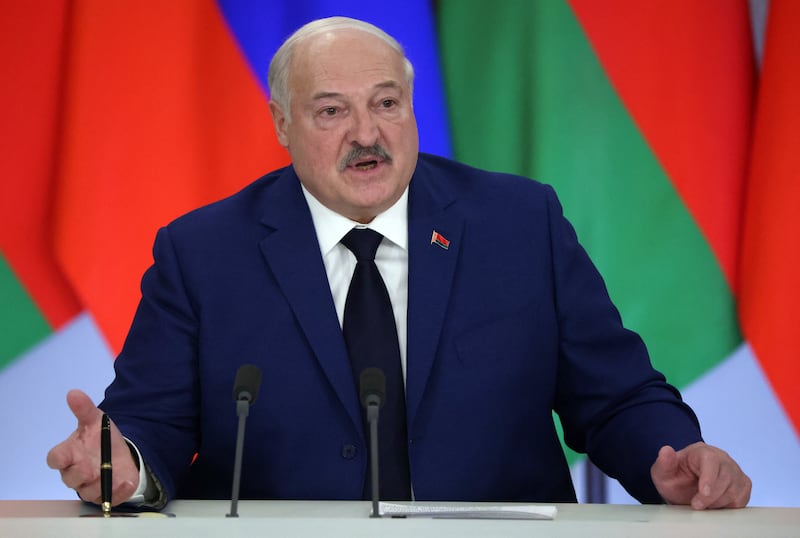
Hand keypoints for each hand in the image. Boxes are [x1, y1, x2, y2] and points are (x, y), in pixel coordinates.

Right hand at [46, 389, 139, 505]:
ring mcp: (88, 486)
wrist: (122, 452)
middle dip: (82, 472)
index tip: (70, 454)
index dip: (60, 459)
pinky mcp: (105, 496)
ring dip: (101, 482)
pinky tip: (126, 481)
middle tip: (93, 466)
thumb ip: (84, 409)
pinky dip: (118, 491)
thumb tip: (74, 393)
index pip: (55, 459)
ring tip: (113, 471)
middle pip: (70, 478)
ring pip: (88, 491)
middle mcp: (74, 473)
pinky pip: (108, 499)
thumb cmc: (102, 437)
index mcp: (68, 455)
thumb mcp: (96, 420)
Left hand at [650, 442, 750, 508]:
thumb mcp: (662, 473)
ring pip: (735, 490)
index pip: (711, 460)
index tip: (703, 493)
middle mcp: (722, 458)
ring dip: (718, 503)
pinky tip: (715, 505)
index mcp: (701, 451)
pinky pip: (742, 499)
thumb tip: (665, 450)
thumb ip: (663, 463)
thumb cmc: (675, 478)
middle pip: (726, 477)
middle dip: (711, 497)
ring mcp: (734, 471)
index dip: (709, 478)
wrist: (684, 488)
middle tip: (696, 505)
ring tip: (703, 504)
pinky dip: (728, 506)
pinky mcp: (742, 485)